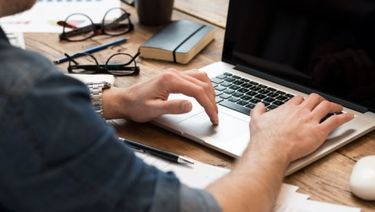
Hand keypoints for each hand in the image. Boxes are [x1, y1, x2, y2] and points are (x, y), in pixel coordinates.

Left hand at [102, 69, 218, 123]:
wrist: (124, 100)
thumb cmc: (136, 106)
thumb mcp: (154, 110)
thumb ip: (173, 107)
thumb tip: (191, 105)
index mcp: (170, 80)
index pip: (198, 91)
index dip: (209, 105)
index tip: (213, 117)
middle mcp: (174, 73)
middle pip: (202, 83)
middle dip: (212, 100)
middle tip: (215, 115)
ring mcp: (174, 73)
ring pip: (200, 77)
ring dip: (210, 91)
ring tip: (212, 106)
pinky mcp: (173, 77)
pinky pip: (194, 77)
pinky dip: (203, 86)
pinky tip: (204, 95)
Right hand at [207, 94, 353, 211]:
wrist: (271, 150)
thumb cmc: (264, 138)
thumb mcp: (256, 120)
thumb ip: (258, 110)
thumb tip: (259, 105)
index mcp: (288, 108)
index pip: (299, 99)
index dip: (303, 100)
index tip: (305, 103)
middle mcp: (301, 111)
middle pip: (315, 99)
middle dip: (320, 100)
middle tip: (323, 103)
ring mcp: (311, 120)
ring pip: (327, 106)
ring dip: (334, 105)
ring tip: (338, 108)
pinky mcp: (319, 131)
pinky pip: (335, 120)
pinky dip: (344, 117)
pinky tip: (348, 116)